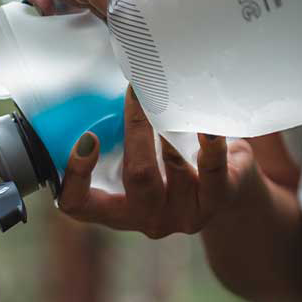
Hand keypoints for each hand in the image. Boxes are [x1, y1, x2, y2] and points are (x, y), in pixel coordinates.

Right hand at [57, 87, 261, 237]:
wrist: (226, 196)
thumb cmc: (173, 169)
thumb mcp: (140, 162)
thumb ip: (116, 140)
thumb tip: (103, 83)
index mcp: (113, 211)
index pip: (77, 204)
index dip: (75, 176)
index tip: (87, 138)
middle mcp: (143, 218)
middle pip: (137, 177)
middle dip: (137, 130)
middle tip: (137, 92)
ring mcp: (180, 215)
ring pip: (175, 167)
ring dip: (173, 127)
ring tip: (172, 96)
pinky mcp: (214, 203)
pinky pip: (211, 169)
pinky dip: (210, 143)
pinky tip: (208, 126)